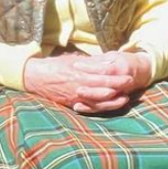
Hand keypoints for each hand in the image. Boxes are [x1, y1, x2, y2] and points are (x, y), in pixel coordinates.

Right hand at [23, 50, 149, 112]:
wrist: (36, 77)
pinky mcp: (73, 104)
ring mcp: (76, 98)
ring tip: (124, 99)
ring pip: (99, 102)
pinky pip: (89, 109)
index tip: (129, 77)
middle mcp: (80, 87)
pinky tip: (109, 107)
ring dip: (113, 101)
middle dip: (119, 89)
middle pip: (104, 90)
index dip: (117, 78)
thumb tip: (107, 60)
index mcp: (81, 73)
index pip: (104, 77)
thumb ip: (90, 62)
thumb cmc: (56, 66)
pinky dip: (100, 108)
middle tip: (131, 87)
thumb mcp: (74, 59)